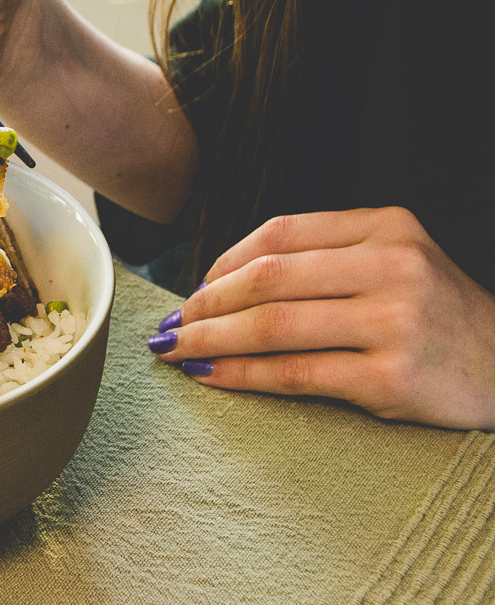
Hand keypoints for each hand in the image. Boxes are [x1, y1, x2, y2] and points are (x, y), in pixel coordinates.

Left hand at [147, 207, 494, 430]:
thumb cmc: (433, 316)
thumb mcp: (393, 262)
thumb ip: (321, 259)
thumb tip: (218, 281)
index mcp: (386, 227)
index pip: (280, 233)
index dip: (222, 262)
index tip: (193, 289)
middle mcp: (392, 266)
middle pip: (266, 278)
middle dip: (204, 304)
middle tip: (171, 325)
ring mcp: (394, 322)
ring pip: (271, 325)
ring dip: (209, 340)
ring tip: (176, 351)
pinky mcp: (391, 378)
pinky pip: (293, 373)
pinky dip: (241, 375)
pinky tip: (211, 377)